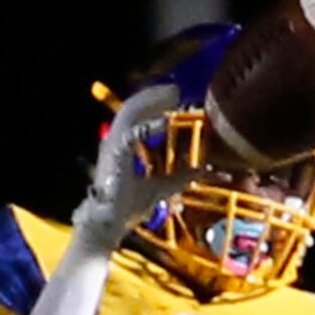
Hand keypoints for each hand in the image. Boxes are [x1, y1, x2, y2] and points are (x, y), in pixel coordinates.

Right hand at [72, 83, 182, 251]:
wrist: (108, 225)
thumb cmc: (127, 207)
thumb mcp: (162, 187)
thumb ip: (180, 177)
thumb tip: (205, 171)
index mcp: (123, 145)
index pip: (137, 116)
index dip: (153, 105)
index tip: (173, 97)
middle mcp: (116, 142)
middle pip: (133, 109)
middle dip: (153, 97)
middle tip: (174, 89)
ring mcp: (112, 147)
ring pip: (129, 112)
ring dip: (150, 102)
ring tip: (171, 95)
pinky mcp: (114, 157)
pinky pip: (131, 135)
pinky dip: (148, 127)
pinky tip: (164, 122)